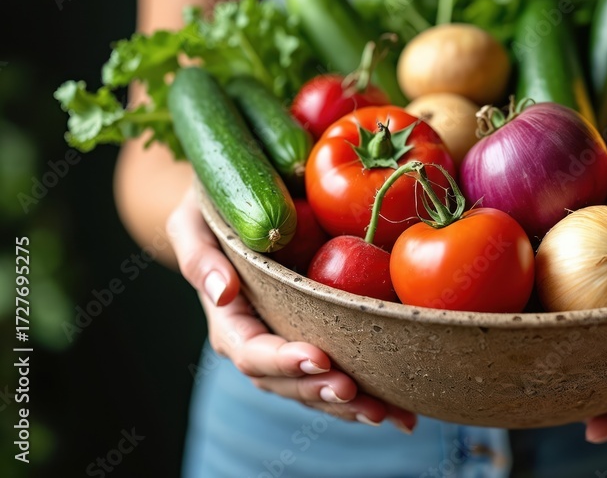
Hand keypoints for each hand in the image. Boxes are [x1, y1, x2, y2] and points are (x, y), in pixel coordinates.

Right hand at [166, 186, 416, 433]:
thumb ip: (201, 256)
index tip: (318, 357)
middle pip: (286, 382)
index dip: (283, 360)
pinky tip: (402, 412)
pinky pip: (338, 375)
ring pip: (314, 389)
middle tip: (355, 392)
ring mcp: (289, 345)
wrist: (241, 204)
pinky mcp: (319, 339)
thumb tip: (223, 292)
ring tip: (385, 413)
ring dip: (348, 406)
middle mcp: (259, 341)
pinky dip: (368, 396)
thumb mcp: (195, 221)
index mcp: (230, 319)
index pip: (251, 351)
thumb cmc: (215, 206)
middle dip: (319, 390)